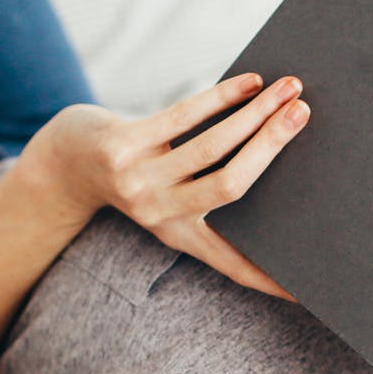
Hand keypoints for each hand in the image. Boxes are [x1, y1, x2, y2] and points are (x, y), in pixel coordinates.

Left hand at [14, 72, 310, 300]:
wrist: (64, 163)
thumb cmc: (136, 175)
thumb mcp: (171, 199)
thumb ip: (212, 190)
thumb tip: (274, 153)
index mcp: (181, 235)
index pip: (234, 264)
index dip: (271, 279)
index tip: (307, 291)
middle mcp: (162, 214)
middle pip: (231, 186)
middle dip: (272, 147)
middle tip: (305, 114)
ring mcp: (140, 181)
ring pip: (211, 146)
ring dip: (255, 113)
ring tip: (289, 89)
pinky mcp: (122, 146)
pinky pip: (182, 117)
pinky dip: (221, 97)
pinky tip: (250, 82)